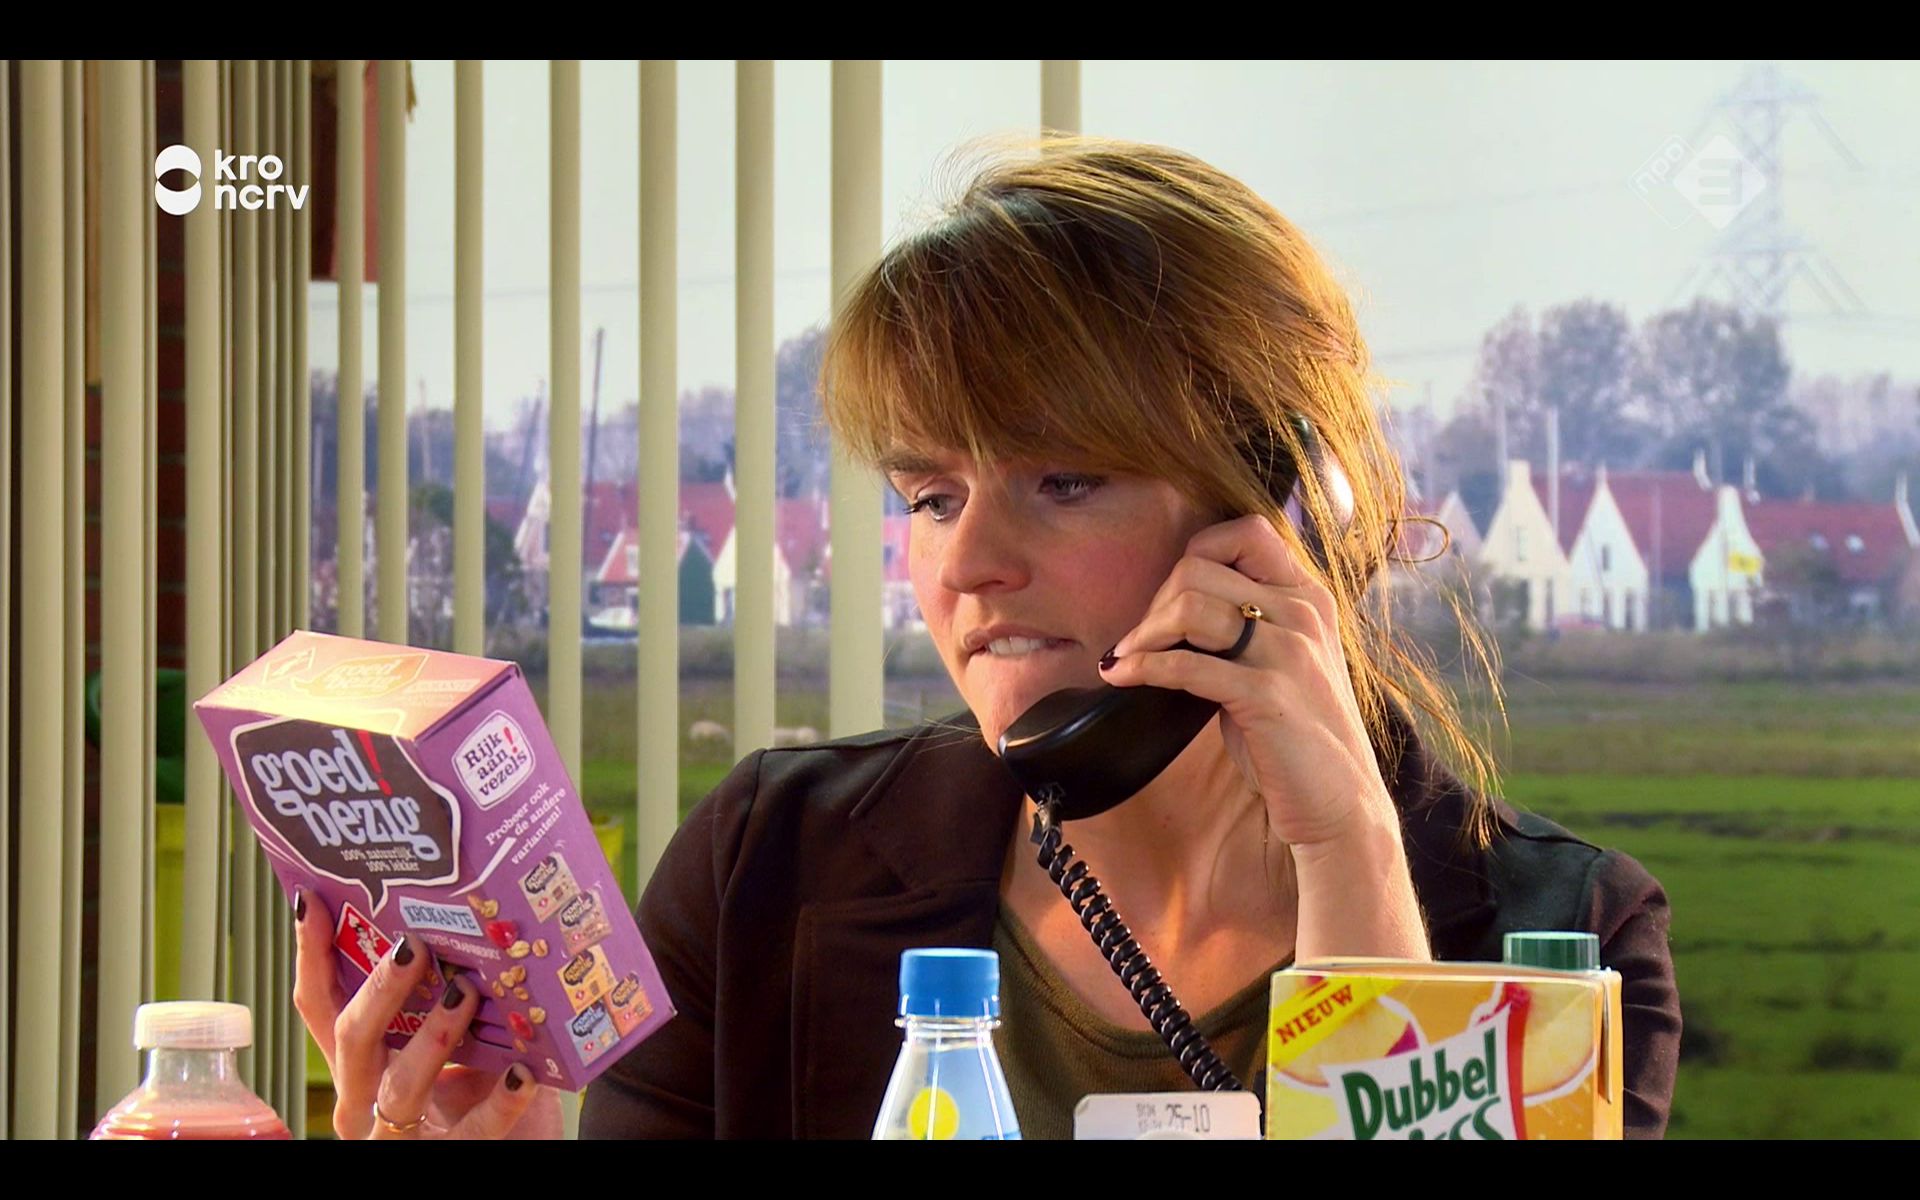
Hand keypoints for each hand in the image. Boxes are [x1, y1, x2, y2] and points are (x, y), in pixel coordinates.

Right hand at [292, 889, 564, 1139]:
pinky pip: (476, 1130)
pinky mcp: (452, 1155)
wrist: (513, 1150)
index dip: (311, 955)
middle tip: (412, 946)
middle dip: (379, 990)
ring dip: (433, 1036)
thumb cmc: (478, 1096)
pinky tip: (523, 1071)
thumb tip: (470, 925)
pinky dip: (500, 1100)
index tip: (312, 900)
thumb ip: (453, 998)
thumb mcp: (457, 1045)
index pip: (320, 1006)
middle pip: (352, 1040)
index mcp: (360, 1066)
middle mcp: (365, 1100)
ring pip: (400, 1086)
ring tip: (467, 994)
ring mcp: (402, 1135)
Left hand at [1099, 513, 1393, 851]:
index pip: (1245, 532)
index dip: (1194, 555)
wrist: (1340, 806)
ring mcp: (1289, 652)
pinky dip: (1142, 667)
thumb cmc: (1298, 738)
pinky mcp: (1267, 695)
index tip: (1170, 599)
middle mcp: (1302, 613)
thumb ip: (1247, 626)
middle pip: (1200, 567)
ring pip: (1191, 605)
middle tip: (1140, 642)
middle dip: (1156, 602)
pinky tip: (1119, 677)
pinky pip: (1187, 664)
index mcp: (1307, 598)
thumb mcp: (1281, 663)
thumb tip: (1177, 608)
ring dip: (1144, 633)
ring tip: (1125, 658)